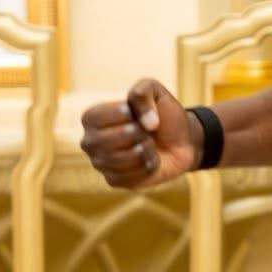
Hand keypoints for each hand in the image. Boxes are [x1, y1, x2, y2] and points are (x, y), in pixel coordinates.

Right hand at [80, 79, 197, 189]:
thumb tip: (147, 124)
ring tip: (150, 144)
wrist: (182, 140)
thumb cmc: (162, 114)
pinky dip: (147, 167)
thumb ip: (143, 93)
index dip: (124, 114)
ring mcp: (100, 163)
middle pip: (107, 141)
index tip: (137, 112)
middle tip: (147, 130)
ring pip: (121, 160)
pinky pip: (129, 177)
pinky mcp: (114, 181)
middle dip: (137, 134)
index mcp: (92, 117)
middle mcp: (90, 141)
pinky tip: (150, 159)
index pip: (97, 117)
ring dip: (145, 150)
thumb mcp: (154, 91)